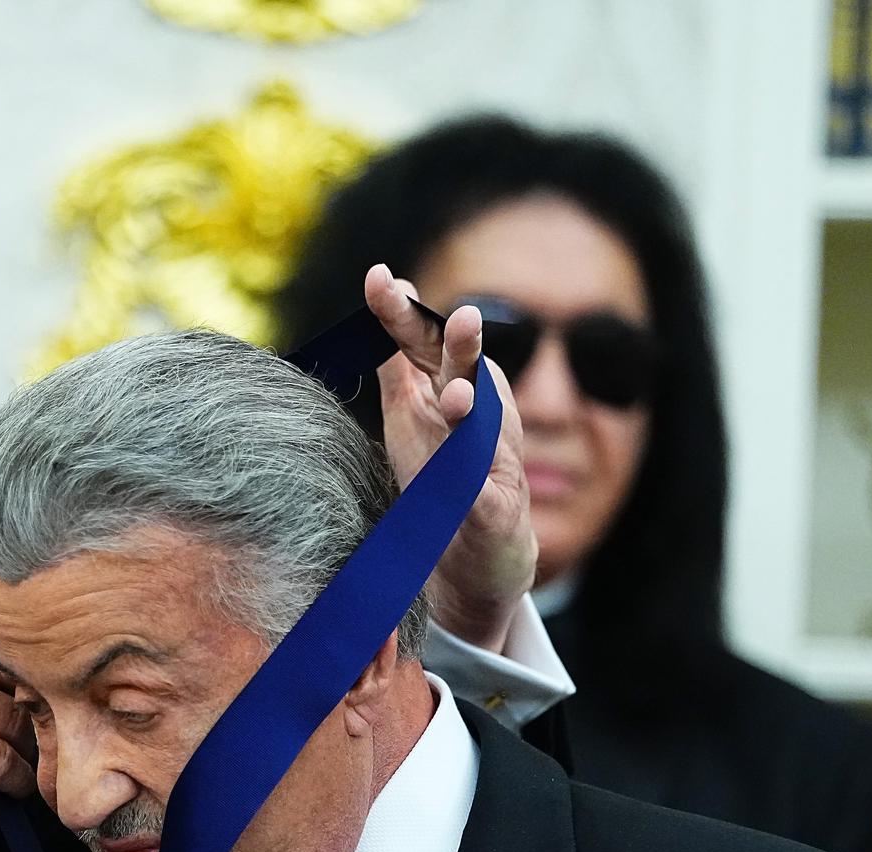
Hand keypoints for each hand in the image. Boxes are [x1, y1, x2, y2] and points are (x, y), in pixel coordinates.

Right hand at [0, 575, 34, 794]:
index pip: (2, 613)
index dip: (20, 645)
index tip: (30, 666)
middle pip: (17, 668)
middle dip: (29, 696)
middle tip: (43, 716)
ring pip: (16, 717)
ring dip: (25, 740)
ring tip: (32, 752)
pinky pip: (2, 762)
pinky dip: (14, 778)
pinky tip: (15, 782)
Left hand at [365, 263, 538, 653]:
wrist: (480, 554)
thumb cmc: (441, 473)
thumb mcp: (412, 414)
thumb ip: (399, 363)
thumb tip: (384, 303)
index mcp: (450, 388)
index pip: (425, 343)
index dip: (404, 313)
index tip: (379, 278)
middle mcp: (476, 417)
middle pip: (466, 374)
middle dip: (463, 346)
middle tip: (460, 316)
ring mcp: (488, 464)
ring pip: (481, 431)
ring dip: (471, 411)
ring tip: (456, 397)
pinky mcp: (492, 513)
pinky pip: (481, 500)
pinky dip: (473, 493)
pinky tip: (467, 490)